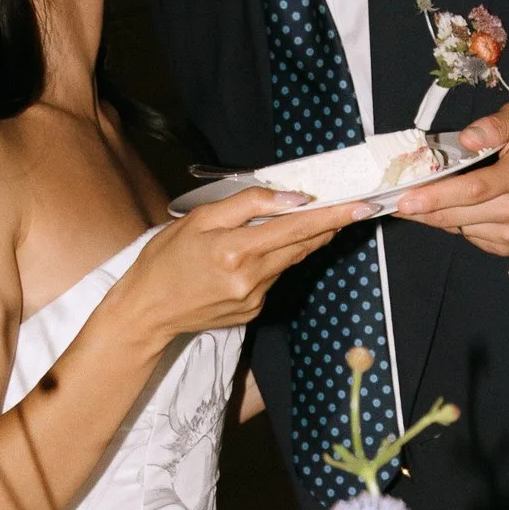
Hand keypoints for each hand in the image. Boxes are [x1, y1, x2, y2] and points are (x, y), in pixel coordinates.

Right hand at [116, 189, 355, 341]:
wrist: (146, 310)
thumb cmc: (166, 257)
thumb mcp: (199, 218)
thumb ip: (246, 205)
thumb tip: (291, 198)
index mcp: (235, 251)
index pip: (296, 227)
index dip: (332, 216)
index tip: (362, 206)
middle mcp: (251, 278)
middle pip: (302, 245)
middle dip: (328, 225)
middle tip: (352, 207)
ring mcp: (255, 299)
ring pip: (290, 261)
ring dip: (300, 240)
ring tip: (303, 221)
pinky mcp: (254, 311)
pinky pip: (275, 277)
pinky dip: (275, 260)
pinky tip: (258, 253)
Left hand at [399, 102, 508, 257]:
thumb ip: (495, 125)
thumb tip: (467, 139)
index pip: (474, 189)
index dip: (436, 195)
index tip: (405, 198)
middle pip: (459, 214)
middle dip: (422, 209)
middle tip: (391, 202)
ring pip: (459, 228)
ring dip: (432, 217)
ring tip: (414, 202)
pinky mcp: (508, 247)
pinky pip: (468, 236)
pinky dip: (453, 223)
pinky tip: (447, 208)